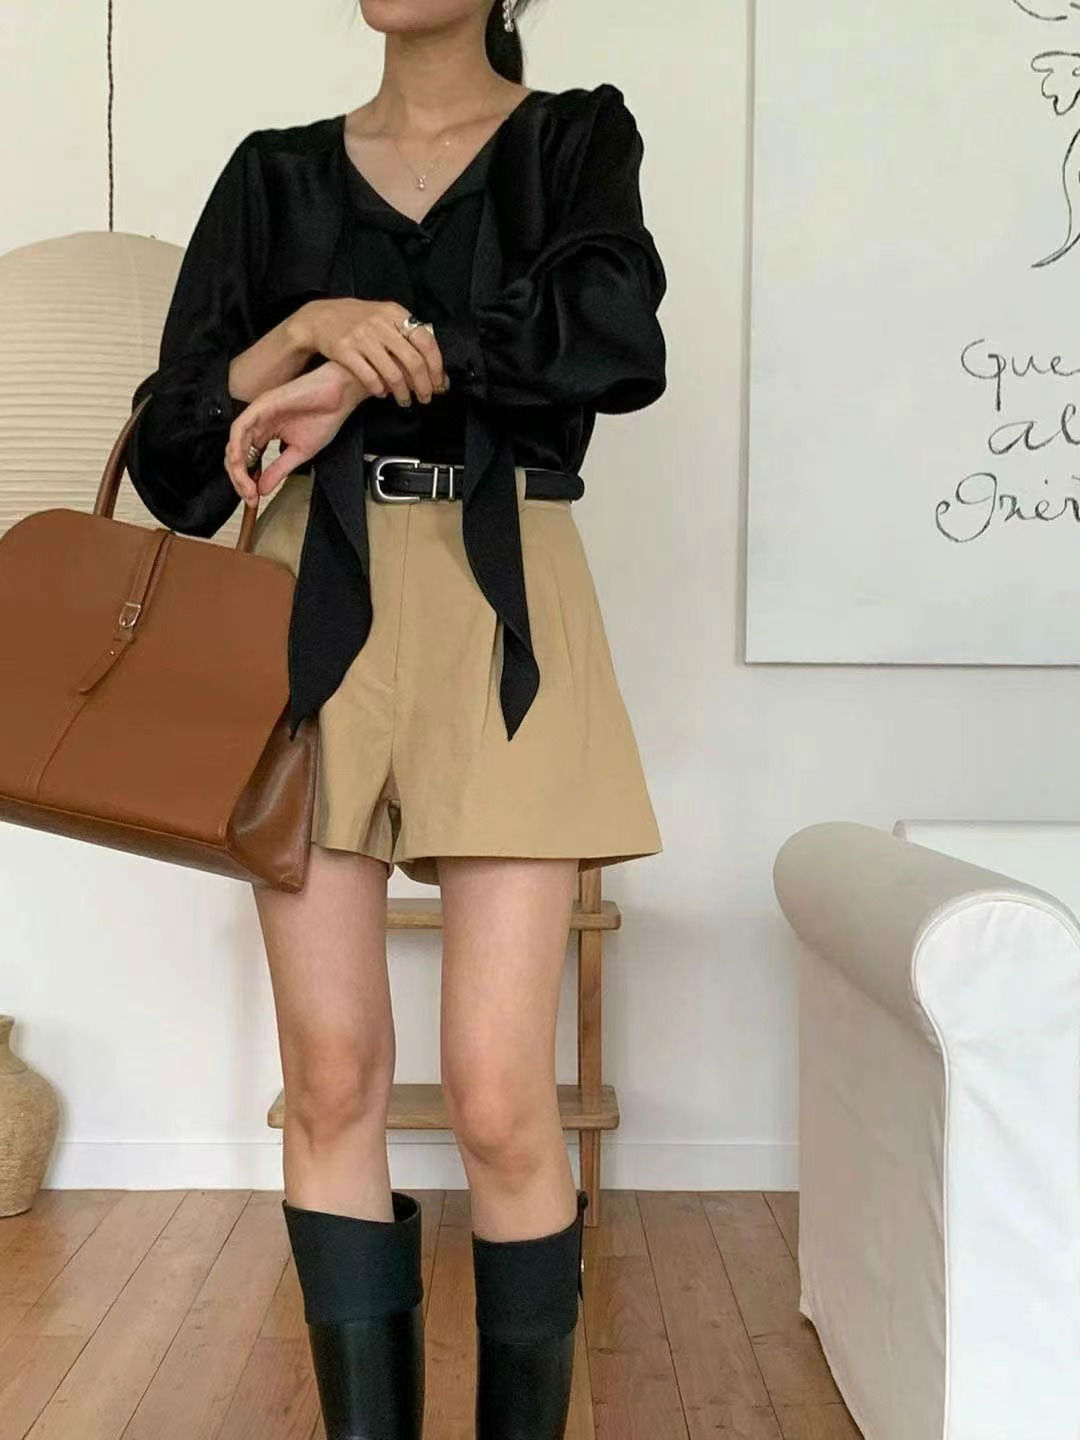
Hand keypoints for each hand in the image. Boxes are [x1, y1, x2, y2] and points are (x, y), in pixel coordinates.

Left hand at [224, 359, 368, 504]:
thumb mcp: (300, 453)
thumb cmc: (324, 417)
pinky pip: (239, 428)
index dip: (246, 482)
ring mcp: (257, 414)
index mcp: (266, 434)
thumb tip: (262, 490)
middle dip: (239, 481)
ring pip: (234, 444)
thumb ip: (278, 470)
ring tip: (247, 488)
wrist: (339, 395)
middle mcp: (258, 424)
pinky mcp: (261, 405)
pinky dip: (237, 448)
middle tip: (249, 498)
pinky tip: (242, 465)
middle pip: (235, 455)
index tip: (254, 500)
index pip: (246, 461)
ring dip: (237, 470)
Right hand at [293, 298, 447, 406]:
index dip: (436, 365)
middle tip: (426, 397)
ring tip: (405, 400)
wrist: (319, 317)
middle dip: (424, 385)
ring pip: (393, 374)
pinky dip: (380, 390)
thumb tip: (434, 366)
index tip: (439, 382)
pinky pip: (370, 378)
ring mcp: (362, 337)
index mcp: (394, 313)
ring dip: (403, 393)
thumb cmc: (358, 320)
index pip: (426, 340)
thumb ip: (407, 334)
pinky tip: (382, 393)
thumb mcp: (384, 316)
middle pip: (413, 361)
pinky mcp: (345, 351)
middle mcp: (380, 323)